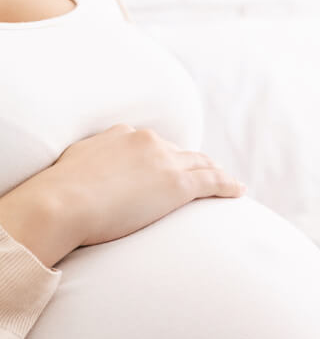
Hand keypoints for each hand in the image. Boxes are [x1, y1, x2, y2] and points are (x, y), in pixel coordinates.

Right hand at [0, 124, 244, 266]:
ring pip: (202, 164)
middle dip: (196, 162)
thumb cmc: (61, 194)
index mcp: (122, 135)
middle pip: (182, 152)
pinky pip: (213, 182)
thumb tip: (93, 172)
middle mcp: (148, 142)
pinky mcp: (178, 185)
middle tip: (209, 172)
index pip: (154, 145)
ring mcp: (165, 162)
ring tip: (228, 183)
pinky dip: (229, 185)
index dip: (168, 156)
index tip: (174, 165)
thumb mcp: (76, 165)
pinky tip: (239, 191)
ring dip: (217, 172)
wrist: (63, 203)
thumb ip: (93, 163)